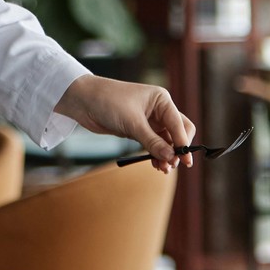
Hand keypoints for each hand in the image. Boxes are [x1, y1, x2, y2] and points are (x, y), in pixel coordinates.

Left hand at [54, 74, 195, 171]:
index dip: (183, 143)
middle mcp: (159, 109)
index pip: (180, 124)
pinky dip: (156, 154)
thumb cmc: (109, 102)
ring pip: (166, 141)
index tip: (185, 161)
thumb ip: (152, 141)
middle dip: (177, 149)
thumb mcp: (132, 123)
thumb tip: (171, 158)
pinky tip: (156, 165)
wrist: (83, 100)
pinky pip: (154, 144)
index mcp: (162, 100)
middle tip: (172, 165)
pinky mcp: (138, 129)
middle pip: (178, 132)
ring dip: (166, 155)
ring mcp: (149, 120)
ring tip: (163, 169)